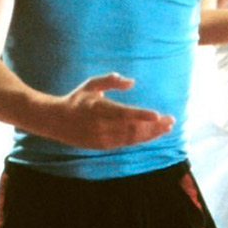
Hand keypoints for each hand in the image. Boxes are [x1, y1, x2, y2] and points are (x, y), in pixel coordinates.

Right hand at [53, 73, 173, 148]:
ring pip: (132, 138)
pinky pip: (126, 143)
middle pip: (132, 128)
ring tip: (166, 127)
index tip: (157, 114)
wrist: (57, 122)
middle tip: (170, 120)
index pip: (123, 113)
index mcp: (97, 109)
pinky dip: (141, 138)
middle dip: (153, 126)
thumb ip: (110, 81)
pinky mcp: (103, 146)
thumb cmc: (77, 99)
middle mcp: (100, 126)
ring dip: (151, 134)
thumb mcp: (91, 85)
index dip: (141, 115)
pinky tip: (152, 133)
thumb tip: (131, 82)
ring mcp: (102, 138)